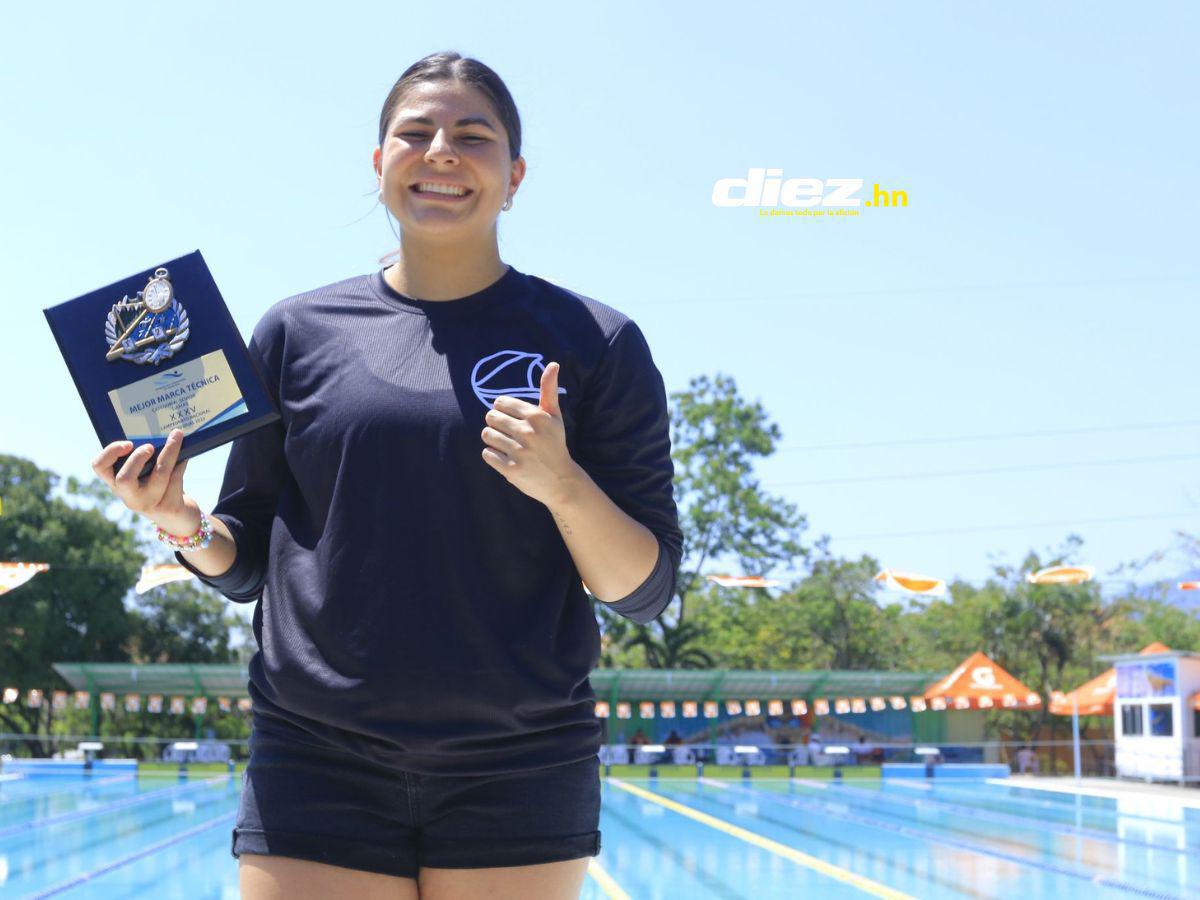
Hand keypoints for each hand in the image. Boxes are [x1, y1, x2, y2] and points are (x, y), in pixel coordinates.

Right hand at [90, 428, 197, 532]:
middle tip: (149, 447)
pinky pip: (176, 481)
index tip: (128, 444)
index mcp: (117, 483)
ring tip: (176, 438)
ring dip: (168, 454)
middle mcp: (129, 496)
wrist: (178, 517)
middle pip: (124, 479)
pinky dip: (181, 464)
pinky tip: (185, 457)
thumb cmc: (159, 488)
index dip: (110, 453)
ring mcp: (148, 504)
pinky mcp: (168, 507)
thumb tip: (160, 432)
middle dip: (137, 459)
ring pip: (158, 477)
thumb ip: (146, 457)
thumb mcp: (146, 474)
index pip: (100, 467)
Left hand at [480, 361, 581, 506]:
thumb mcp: (554, 416)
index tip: (513, 420)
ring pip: (487, 435)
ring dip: (493, 440)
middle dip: (497, 425)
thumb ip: (549, 390)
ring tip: (508, 446)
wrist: (561, 481)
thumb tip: (553, 363)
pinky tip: (507, 458)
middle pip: (490, 418)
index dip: (503, 410)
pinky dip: (494, 456)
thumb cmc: (555, 444)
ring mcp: (519, 452)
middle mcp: (528, 433)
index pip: (500, 402)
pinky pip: (487, 454)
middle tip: (510, 434)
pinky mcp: (511, 470)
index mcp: (537, 416)